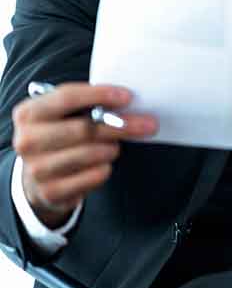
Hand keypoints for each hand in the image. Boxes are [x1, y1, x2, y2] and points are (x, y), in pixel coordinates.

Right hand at [11, 83, 156, 227]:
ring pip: (91, 153)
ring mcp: (35, 169)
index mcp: (28, 113)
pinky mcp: (50, 192)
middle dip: (121, 125)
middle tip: (148, 124)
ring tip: (114, 147)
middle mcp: (26, 141)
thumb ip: (88, 104)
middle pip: (84, 128)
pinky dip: (105, 168)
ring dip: (112, 148)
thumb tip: (127, 101)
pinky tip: (102, 164)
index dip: (100, 95)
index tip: (128, 97)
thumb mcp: (65, 115)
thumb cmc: (62, 135)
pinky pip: (94, 176)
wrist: (40, 175)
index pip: (67, 97)